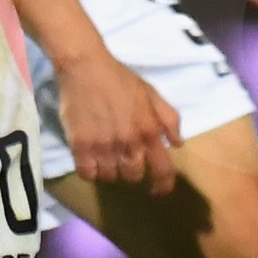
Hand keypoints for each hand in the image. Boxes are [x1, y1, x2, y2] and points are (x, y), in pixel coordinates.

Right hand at [55, 44, 182, 195]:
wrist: (85, 67)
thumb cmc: (120, 79)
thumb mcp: (152, 93)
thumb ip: (169, 119)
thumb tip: (177, 145)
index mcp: (149, 131)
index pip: (163, 170)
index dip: (163, 185)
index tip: (158, 190)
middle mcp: (128, 143)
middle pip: (133, 176)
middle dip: (131, 171)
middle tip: (124, 159)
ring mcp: (103, 146)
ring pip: (110, 177)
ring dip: (109, 170)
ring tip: (105, 157)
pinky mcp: (80, 146)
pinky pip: (87, 174)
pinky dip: (90, 171)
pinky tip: (89, 160)